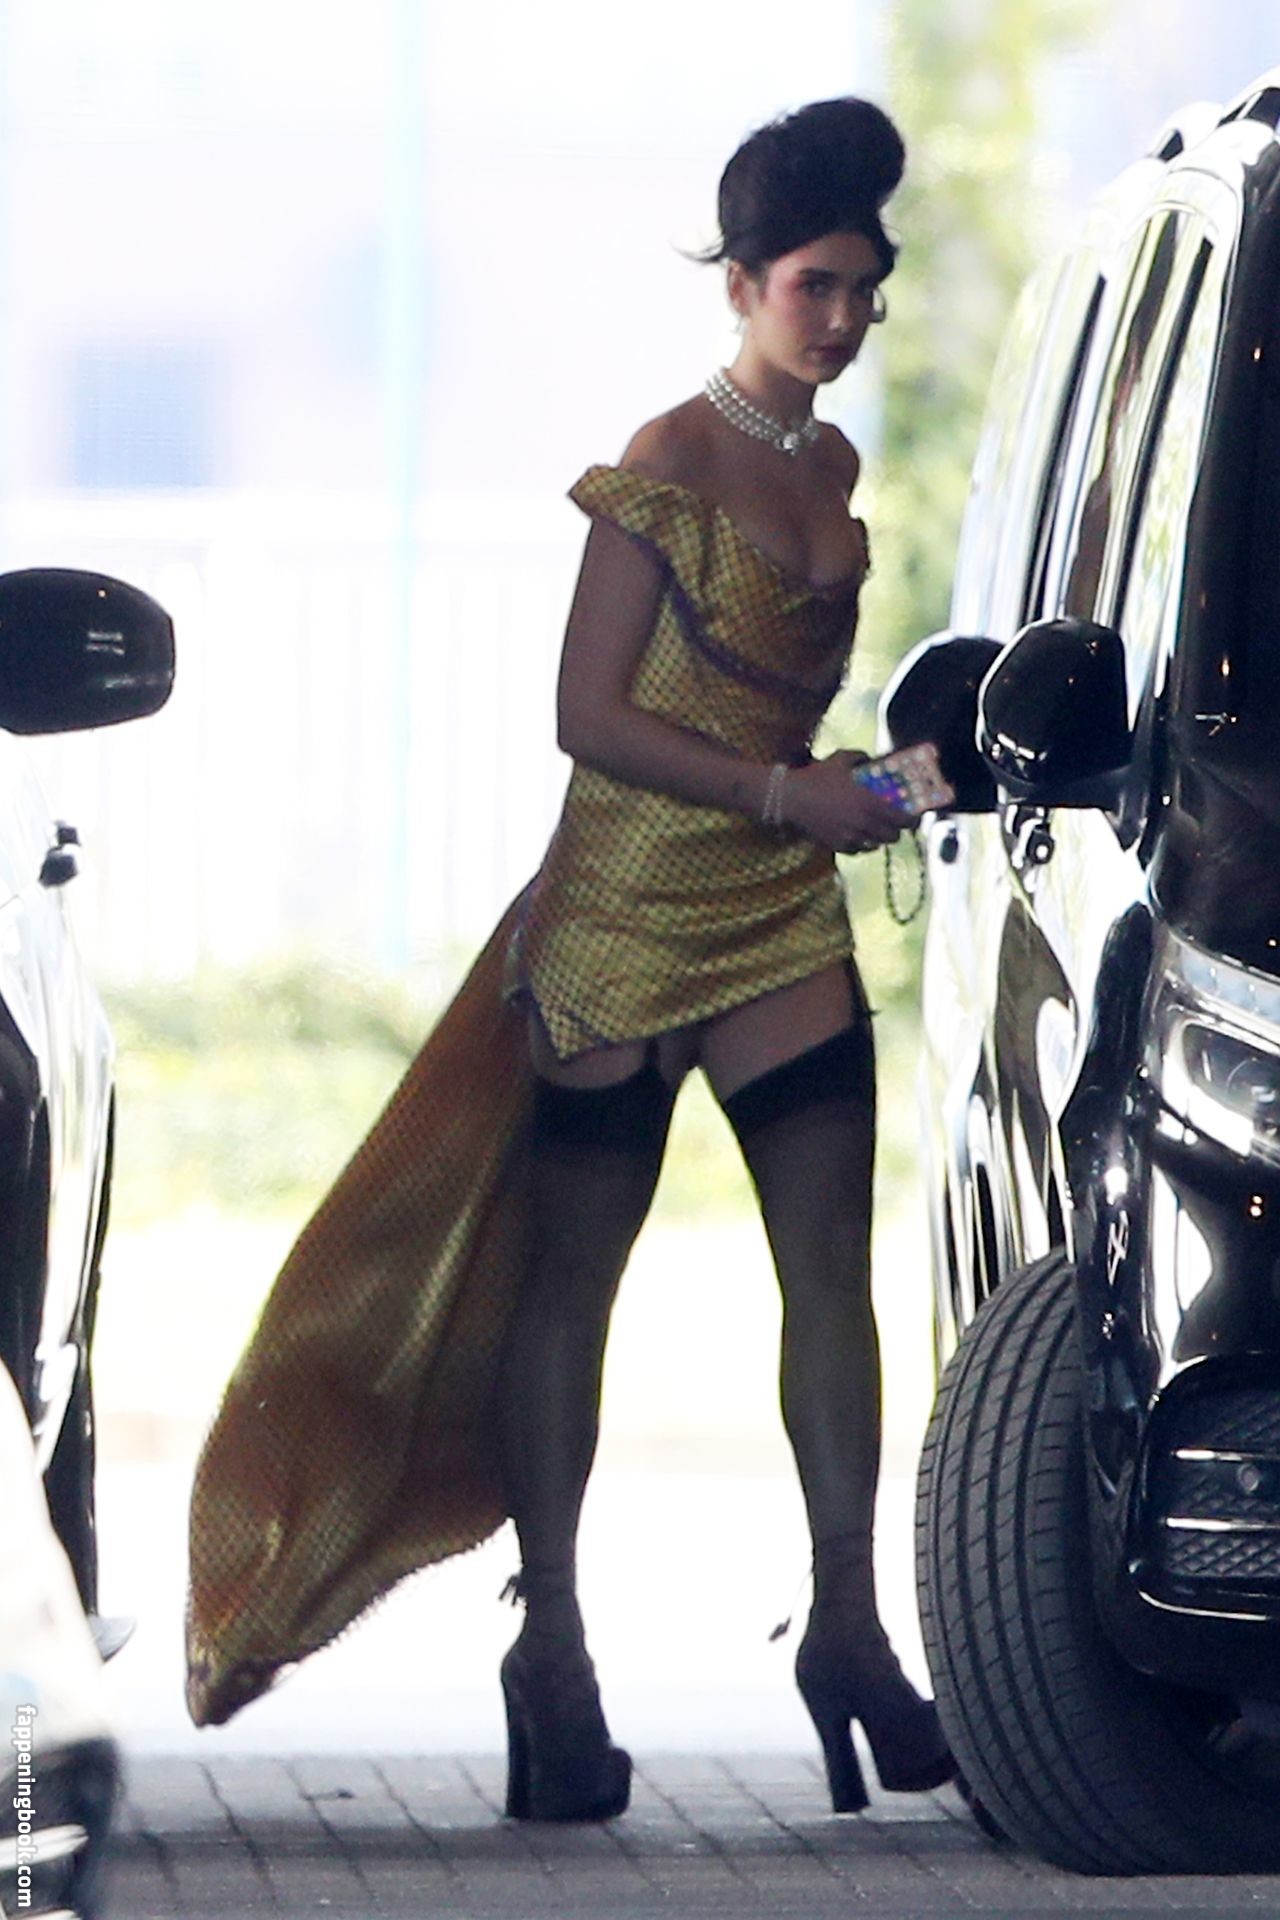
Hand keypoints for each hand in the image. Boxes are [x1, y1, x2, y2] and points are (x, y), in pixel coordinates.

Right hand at [781, 750, 906, 853]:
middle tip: (893, 823)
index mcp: (870, 803)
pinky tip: (858, 836)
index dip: (912, 820)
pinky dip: (861, 845)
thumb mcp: (840, 760)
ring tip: (874, 830)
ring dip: (878, 838)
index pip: (902, 819)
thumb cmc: (816, 777)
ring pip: (875, 845)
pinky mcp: (837, 846)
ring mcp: (851, 838)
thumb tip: (867, 758)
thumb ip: (859, 757)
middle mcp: (865, 824)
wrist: (790, 798)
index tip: (914, 817)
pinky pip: (858, 851)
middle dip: (895, 830)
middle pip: (892, 836)